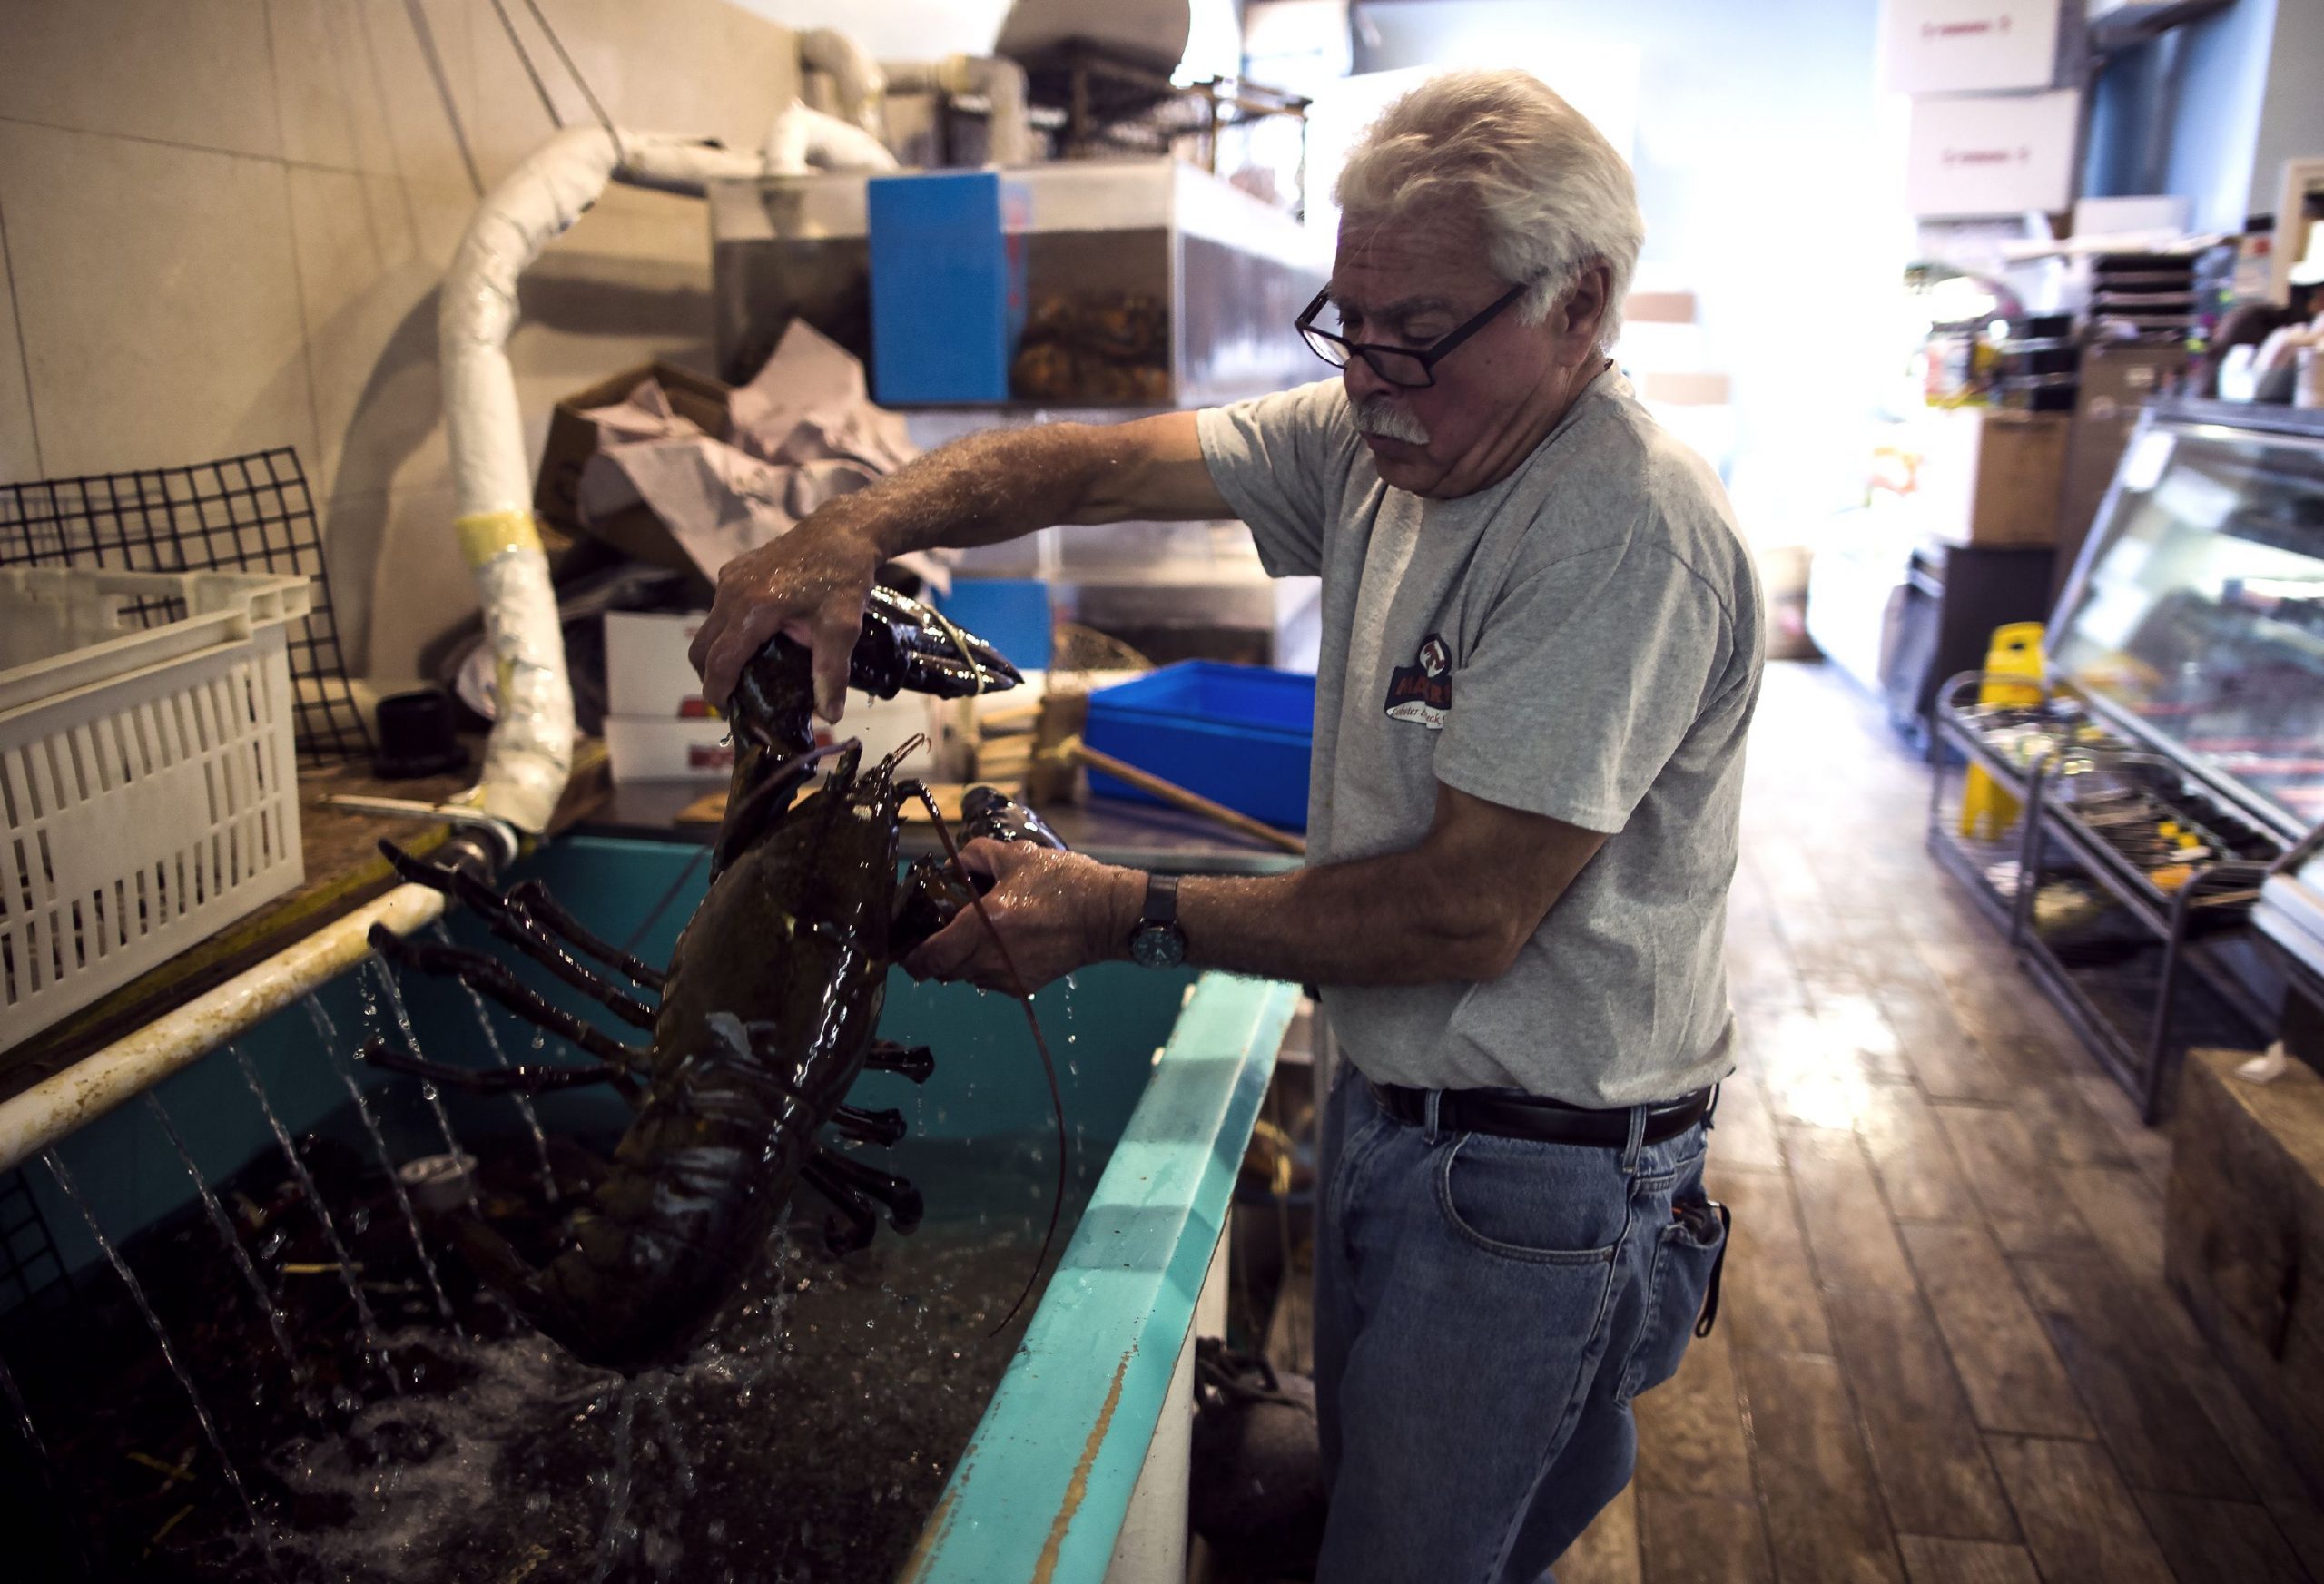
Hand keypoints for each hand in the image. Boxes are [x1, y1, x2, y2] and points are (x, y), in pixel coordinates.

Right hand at [688, 514, 885, 717]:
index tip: (725, 711)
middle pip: (701, 648)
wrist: (841, 530)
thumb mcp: (843, 626)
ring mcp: (730, 579)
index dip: (717, 690)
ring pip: (708, 629)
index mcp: (755, 608)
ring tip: (747, 672)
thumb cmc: (843, 576)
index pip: (720, 661)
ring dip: (719, 653)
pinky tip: (757, 640)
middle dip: (711, 676)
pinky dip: (727, 631)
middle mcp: (733, 592)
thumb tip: (829, 714)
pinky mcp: (734, 570)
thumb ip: (831, 671)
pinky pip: (720, 609)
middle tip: (735, 696)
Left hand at [902, 841, 1141, 993]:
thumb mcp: (1017, 856)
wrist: (1107, 915)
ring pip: (966, 978)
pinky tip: (1001, 944)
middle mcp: (991, 958)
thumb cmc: (1064, 883)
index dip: (912, 957)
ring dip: (962, 961)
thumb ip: (977, 855)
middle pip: (943, 971)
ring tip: (975, 936)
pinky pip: (989, 981)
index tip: (907, 949)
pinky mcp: (1024, 986)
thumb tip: (954, 865)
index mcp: (984, 924)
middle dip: (935, 957)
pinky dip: (986, 967)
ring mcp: (1008, 977)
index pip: (931, 957)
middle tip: (939, 934)